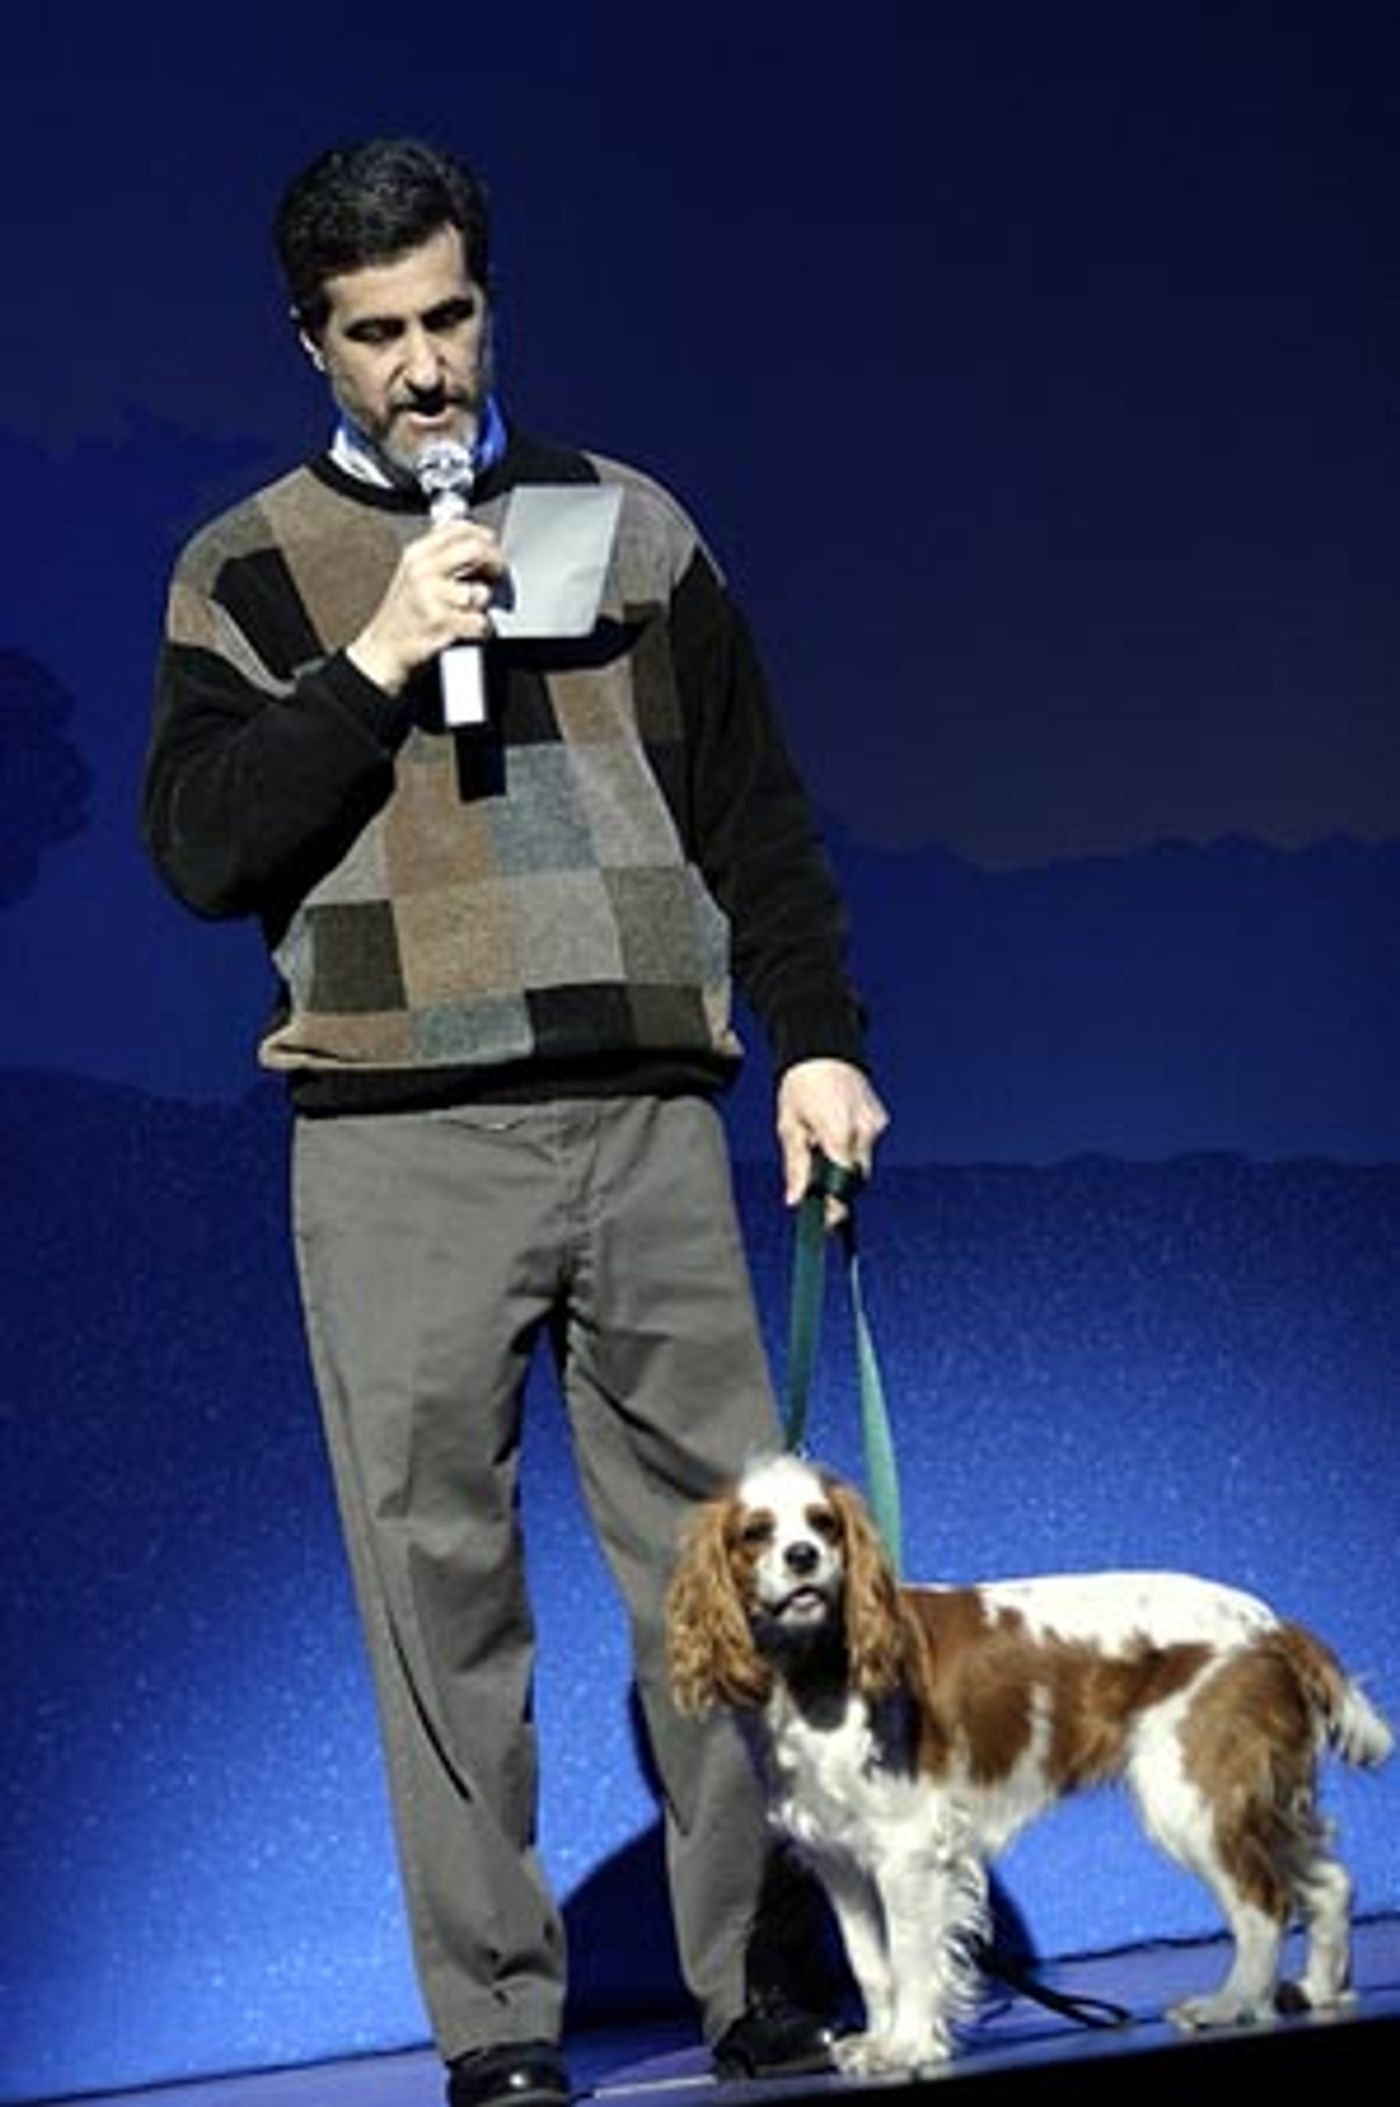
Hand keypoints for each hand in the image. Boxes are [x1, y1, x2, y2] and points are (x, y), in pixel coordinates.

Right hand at [347, 519, 506, 694]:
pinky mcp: (441, 623)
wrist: (384, 647)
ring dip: (481, 605)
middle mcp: (423, 570)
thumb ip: (440, 551)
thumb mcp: (412, 571)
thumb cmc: (404, 611)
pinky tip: (464, 628)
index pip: (459, 528)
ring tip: (465, 610)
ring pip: (481, 592)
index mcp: (417, 553)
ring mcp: (431, 596)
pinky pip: (480, 622)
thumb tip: (474, 534)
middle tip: (497, 573)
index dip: (484, 536)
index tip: (492, 546)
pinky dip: (478, 629)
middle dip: (495, 562)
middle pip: (476, 550)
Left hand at [775, 1058, 889, 1222]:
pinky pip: (867, 1147)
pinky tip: (835, 1133)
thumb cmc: (800, 1085)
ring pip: (863, 1164)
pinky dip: (852, 1149)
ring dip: (845, 1167)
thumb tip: (795, 1201)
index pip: (842, 1186)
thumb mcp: (789, 1126)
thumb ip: (795, 1167)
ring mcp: (876, 1125)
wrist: (823, 1047)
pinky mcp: (880, 1120)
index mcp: (838, 1134)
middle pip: (856, 1180)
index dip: (834, 1210)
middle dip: (838, 1189)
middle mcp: (864, 1131)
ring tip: (821, 1147)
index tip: (824, 1226)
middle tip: (816, 1190)